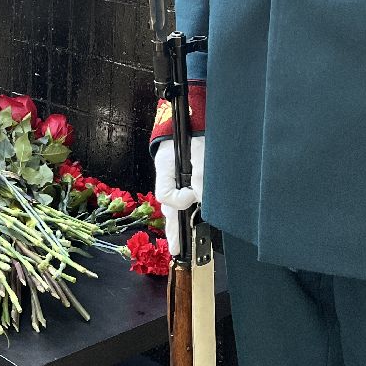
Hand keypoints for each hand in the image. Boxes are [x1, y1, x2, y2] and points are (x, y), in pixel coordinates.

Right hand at [154, 135, 206, 251]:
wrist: (193, 116)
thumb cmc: (194, 130)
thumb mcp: (199, 148)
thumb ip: (200, 172)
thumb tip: (199, 197)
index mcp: (165, 166)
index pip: (165, 194)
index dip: (179, 200)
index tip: (193, 197)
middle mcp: (166, 175)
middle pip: (166, 207)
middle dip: (172, 229)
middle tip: (176, 249)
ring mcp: (172, 178)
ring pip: (169, 207)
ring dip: (174, 225)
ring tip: (177, 244)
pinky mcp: (181, 180)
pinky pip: (176, 202)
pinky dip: (179, 215)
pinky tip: (183, 226)